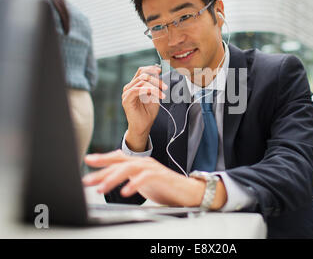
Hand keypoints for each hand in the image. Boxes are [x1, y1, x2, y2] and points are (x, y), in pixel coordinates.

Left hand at [82, 150, 227, 208]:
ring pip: (129, 168)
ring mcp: (152, 168)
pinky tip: (125, 192)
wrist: (187, 191)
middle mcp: (144, 162)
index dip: (103, 158)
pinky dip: (134, 184)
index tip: (88, 160)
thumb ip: (127, 178)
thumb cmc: (164, 187)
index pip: (118, 158)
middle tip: (87, 180)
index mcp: (138, 162)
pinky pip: (145, 178)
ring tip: (101, 188)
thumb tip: (107, 181)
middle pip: (119, 163)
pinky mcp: (160, 176)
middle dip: (101, 171)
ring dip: (113, 178)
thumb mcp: (141, 182)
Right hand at [122, 66, 167, 150]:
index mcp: (135, 85)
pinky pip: (137, 90)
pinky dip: (149, 90)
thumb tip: (160, 75)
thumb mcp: (154, 96)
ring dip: (155, 87)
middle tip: (165, 86)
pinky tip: (157, 95)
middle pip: (143, 75)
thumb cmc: (148, 112)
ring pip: (142, 82)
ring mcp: (126, 93)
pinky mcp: (126, 99)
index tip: (160, 70)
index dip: (151, 68)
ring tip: (163, 93)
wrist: (143, 126)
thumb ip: (155, 86)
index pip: (141, 71)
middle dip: (156, 80)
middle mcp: (129, 88)